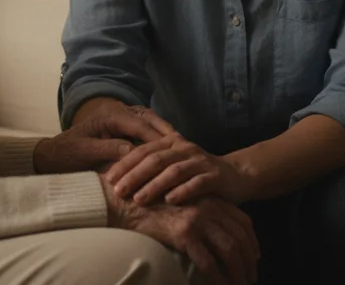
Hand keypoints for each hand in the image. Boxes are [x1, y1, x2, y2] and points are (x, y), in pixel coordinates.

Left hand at [34, 102, 173, 173]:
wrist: (54, 152)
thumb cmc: (67, 153)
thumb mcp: (84, 151)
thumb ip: (107, 149)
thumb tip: (131, 151)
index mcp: (111, 116)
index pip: (138, 125)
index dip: (156, 138)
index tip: (172, 149)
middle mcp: (121, 113)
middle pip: (150, 120)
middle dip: (167, 134)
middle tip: (186, 147)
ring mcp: (125, 119)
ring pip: (153, 123)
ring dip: (166, 136)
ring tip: (184, 150)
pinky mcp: (127, 128)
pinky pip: (149, 130)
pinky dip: (161, 139)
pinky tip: (172, 153)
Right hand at [102, 174, 258, 284]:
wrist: (124, 200)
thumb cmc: (149, 202)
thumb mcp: (180, 200)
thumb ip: (199, 209)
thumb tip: (213, 232)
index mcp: (209, 198)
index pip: (242, 220)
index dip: (252, 240)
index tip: (254, 256)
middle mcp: (208, 207)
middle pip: (240, 236)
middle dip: (249, 260)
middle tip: (251, 277)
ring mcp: (197, 219)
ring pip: (229, 250)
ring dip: (238, 271)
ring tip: (241, 284)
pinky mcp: (183, 233)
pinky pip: (208, 261)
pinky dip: (218, 277)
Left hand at [105, 133, 252, 205]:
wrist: (235, 175)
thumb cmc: (196, 174)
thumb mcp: (173, 166)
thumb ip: (151, 168)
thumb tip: (117, 180)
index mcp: (170, 142)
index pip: (142, 150)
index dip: (125, 164)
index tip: (108, 179)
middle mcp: (184, 148)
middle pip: (155, 159)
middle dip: (134, 175)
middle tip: (118, 191)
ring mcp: (200, 160)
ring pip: (173, 171)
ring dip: (154, 185)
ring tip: (139, 199)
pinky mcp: (215, 175)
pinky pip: (197, 183)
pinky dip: (183, 191)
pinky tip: (170, 201)